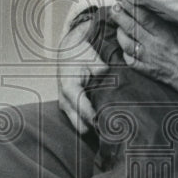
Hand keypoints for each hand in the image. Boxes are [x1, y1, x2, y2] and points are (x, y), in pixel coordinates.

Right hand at [56, 18, 108, 134]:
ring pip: (79, 126)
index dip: (98, 120)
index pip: (85, 112)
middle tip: (112, 124)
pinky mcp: (67, 107)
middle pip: (81, 127)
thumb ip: (101, 71)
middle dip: (96, 127)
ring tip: (108, 121)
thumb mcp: (92, 59)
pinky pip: (78, 120)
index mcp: (69, 89)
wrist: (67, 50)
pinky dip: (89, 121)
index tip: (112, 123)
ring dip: (92, 125)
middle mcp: (64, 101)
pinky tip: (101, 115)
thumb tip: (112, 81)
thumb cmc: (80, 54)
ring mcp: (64, 105)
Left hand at [110, 1, 177, 95]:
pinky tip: (124, 45)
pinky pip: (129, 60)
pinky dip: (124, 52)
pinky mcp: (147, 70)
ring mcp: (148, 59)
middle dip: (120, 16)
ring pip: (126, 44)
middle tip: (114, 7)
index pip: (143, 17)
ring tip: (118, 23)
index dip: (131, 5)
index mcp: (165, 35)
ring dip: (120, 33)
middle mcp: (153, 46)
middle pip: (130, 28)